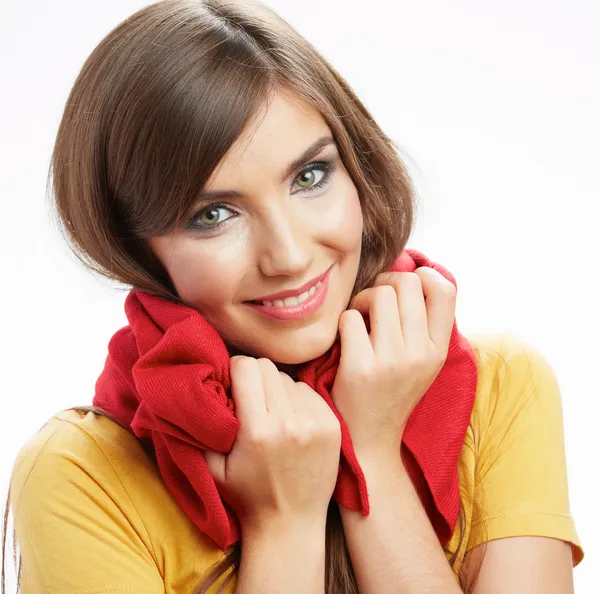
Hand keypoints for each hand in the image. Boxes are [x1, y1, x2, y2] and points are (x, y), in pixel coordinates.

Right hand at [204, 356, 341, 532]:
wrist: (290, 525)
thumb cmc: (246, 496)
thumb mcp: (212, 467)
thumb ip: (204, 425)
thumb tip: (202, 385)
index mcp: (256, 431)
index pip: (246, 368)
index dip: (235, 370)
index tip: (233, 382)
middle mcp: (288, 423)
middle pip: (268, 368)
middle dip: (255, 377)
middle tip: (251, 396)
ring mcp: (314, 424)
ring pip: (289, 378)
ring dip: (277, 389)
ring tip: (273, 413)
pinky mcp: (332, 426)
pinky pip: (309, 391)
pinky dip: (298, 399)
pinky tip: (292, 420)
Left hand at [331, 268, 455, 459]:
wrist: (369, 439)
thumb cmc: (391, 390)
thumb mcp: (422, 361)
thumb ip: (423, 323)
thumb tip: (411, 273)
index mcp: (439, 350)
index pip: (446, 290)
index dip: (424, 274)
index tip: (406, 283)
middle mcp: (421, 353)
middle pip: (407, 283)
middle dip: (386, 284)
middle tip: (375, 302)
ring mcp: (392, 361)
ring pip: (380, 294)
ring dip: (364, 299)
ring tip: (360, 318)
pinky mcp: (361, 367)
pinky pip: (351, 317)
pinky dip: (345, 321)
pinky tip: (346, 339)